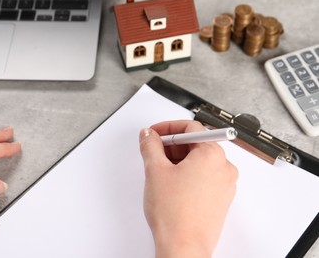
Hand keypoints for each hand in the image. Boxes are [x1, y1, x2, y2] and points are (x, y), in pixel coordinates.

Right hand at [139, 120, 237, 257]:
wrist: (184, 247)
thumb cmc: (175, 214)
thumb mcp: (155, 170)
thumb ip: (151, 145)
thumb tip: (149, 135)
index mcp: (212, 154)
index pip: (190, 127)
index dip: (167, 127)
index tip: (154, 133)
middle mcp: (224, 167)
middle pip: (196, 143)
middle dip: (172, 145)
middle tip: (154, 151)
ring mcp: (224, 184)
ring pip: (199, 161)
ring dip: (178, 160)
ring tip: (160, 171)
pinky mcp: (221, 198)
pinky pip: (204, 176)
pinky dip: (187, 174)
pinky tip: (172, 184)